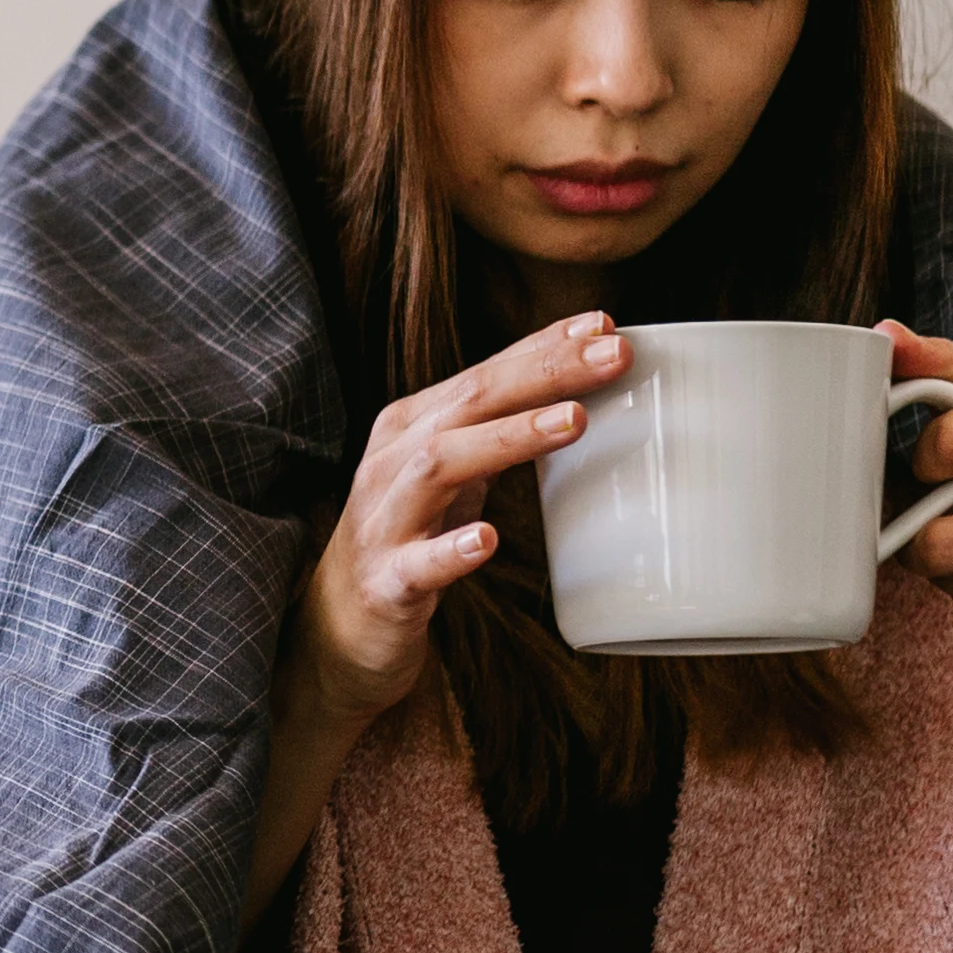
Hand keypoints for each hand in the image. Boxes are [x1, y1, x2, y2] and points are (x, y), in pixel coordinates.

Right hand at [245, 312, 623, 907]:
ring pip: (442, 464)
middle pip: (473, 402)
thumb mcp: (452, 474)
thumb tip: (581, 389)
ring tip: (574, 421)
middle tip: (615, 354)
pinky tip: (487, 539)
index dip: (545, 345)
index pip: (486, 372)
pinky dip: (451, 549)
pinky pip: (418, 564)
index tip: (608, 323)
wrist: (337, 630)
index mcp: (413, 426)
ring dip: (510, 438)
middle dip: (546, 373)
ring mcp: (384, 520)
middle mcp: (393, 460)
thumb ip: (498, 432)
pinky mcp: (385, 582)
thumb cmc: (409, 539)